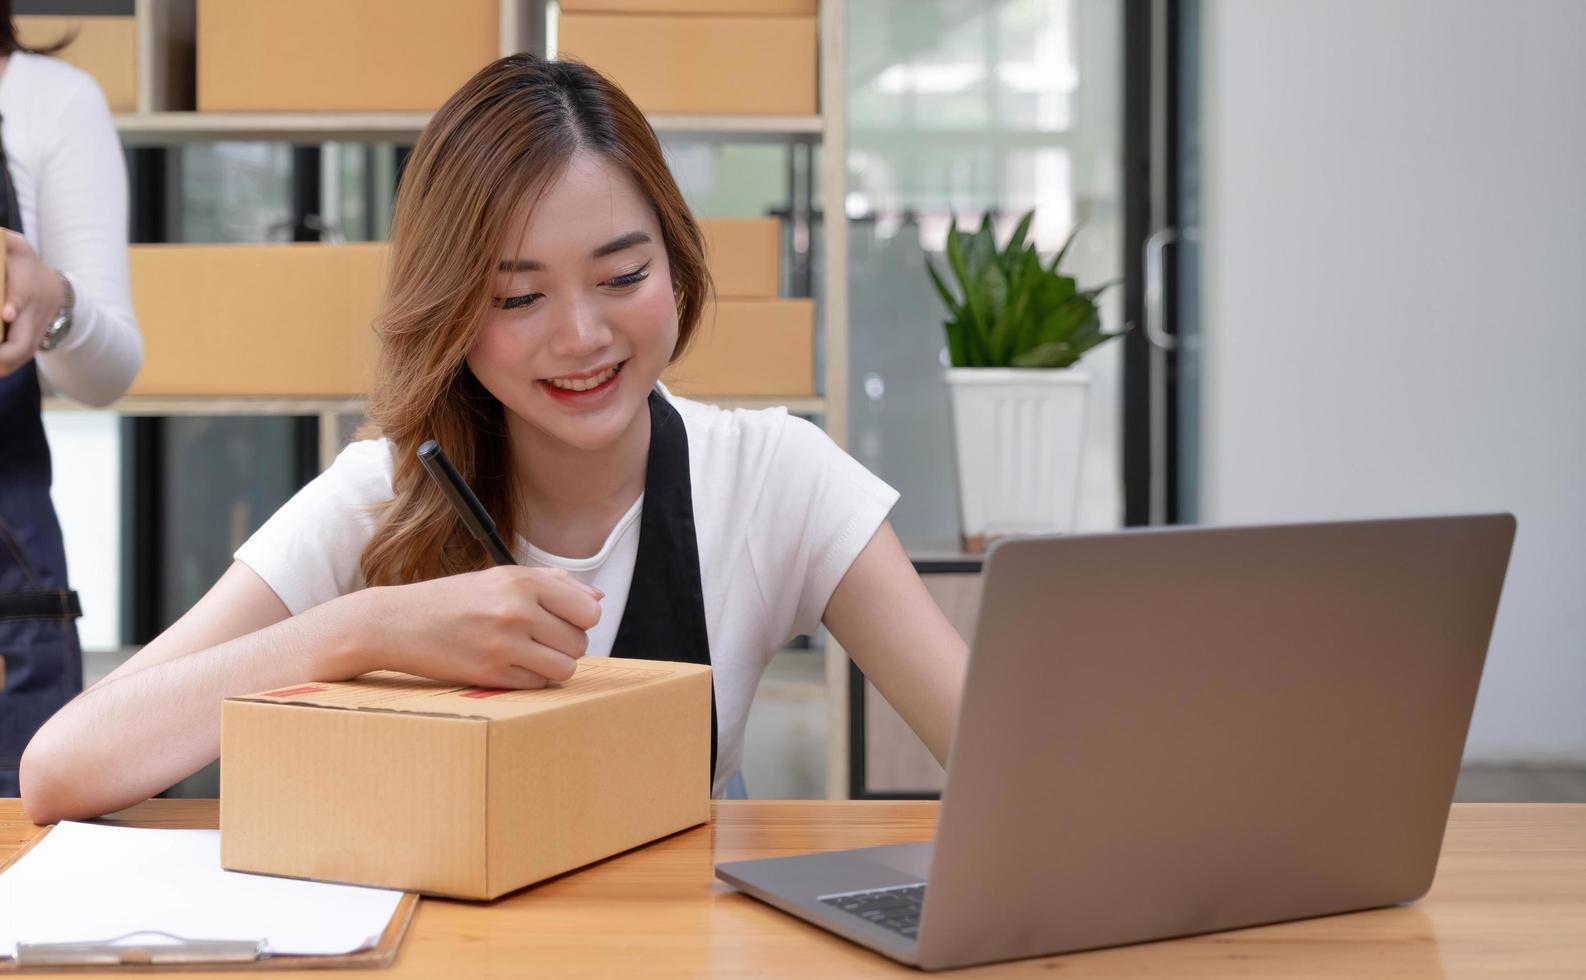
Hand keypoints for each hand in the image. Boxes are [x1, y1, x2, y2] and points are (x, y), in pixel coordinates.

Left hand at [1, 230, 65, 375]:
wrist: (54, 292)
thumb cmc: (24, 266)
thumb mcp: (14, 246)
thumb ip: (2, 241)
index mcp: (26, 291)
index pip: (20, 299)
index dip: (13, 305)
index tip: (6, 312)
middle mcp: (31, 320)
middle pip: (19, 345)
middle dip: (1, 356)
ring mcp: (31, 338)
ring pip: (14, 360)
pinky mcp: (25, 350)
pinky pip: (10, 364)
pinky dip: (0, 367)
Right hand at [344, 565, 603, 689]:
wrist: (397, 622)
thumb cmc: (455, 599)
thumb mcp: (501, 577)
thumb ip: (553, 583)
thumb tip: (598, 597)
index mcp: (522, 581)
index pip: (589, 611)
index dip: (580, 620)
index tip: (561, 621)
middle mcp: (516, 609)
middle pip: (579, 642)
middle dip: (564, 645)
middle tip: (537, 639)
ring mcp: (503, 643)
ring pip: (564, 668)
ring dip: (552, 666)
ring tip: (528, 655)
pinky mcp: (489, 674)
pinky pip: (537, 685)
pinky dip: (530, 680)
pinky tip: (508, 667)